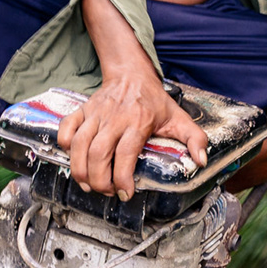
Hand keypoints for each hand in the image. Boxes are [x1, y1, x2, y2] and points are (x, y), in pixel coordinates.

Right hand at [56, 74, 208, 201]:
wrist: (131, 74)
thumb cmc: (153, 100)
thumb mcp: (179, 117)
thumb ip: (195, 139)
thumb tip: (202, 161)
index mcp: (138, 122)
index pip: (126, 154)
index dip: (123, 178)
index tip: (125, 193)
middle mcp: (114, 119)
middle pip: (99, 154)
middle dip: (99, 180)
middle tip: (106, 191)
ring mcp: (95, 114)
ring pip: (79, 145)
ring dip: (80, 169)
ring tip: (88, 184)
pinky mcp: (82, 111)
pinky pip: (66, 129)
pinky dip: (64, 146)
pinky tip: (73, 159)